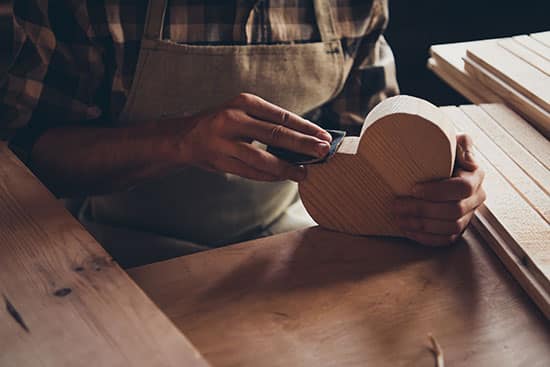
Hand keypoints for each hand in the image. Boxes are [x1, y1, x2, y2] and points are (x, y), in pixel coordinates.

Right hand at [171, 93, 331, 181]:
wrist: (185, 136)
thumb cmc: (222, 123)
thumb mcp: (243, 112)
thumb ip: (268, 122)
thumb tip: (304, 137)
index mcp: (244, 102)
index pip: (282, 116)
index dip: (306, 127)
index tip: (324, 136)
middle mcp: (234, 119)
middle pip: (276, 134)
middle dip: (303, 145)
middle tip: (323, 152)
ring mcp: (225, 141)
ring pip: (262, 158)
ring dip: (287, 167)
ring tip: (304, 173)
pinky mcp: (220, 161)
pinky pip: (250, 172)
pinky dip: (269, 176)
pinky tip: (284, 178)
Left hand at [391, 134, 485, 245]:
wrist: (434, 166)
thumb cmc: (440, 152)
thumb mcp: (450, 140)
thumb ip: (462, 143)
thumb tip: (470, 162)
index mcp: (475, 176)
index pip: (462, 188)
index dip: (437, 191)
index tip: (412, 189)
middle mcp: (476, 198)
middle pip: (454, 211)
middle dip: (422, 210)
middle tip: (397, 205)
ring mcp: (468, 216)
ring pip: (449, 228)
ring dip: (421, 226)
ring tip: (398, 218)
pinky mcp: (458, 229)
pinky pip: (446, 240)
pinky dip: (426, 238)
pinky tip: (408, 231)